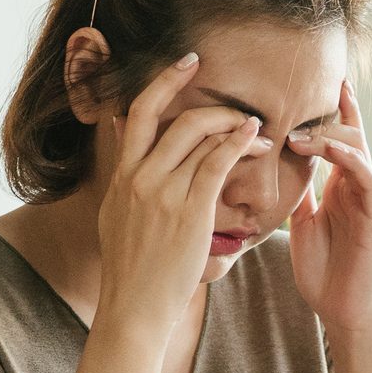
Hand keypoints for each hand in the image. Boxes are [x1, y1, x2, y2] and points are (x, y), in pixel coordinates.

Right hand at [94, 53, 268, 336]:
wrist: (133, 309)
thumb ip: (123, 176)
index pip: (139, 112)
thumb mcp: (114, 215)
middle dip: (209, 100)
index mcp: (121, 176)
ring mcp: (162, 192)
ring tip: (257, 132)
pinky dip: (238, 143)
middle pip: (173, 116)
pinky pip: (217, 161)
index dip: (163, 81)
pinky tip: (255, 139)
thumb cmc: (132, 269)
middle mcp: (138, 177)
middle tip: (236, 101)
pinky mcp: (189, 210)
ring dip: (234, 126)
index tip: (186, 63)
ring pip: (200, 135)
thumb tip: (121, 137)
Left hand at [287, 77, 371, 337]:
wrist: (341, 313)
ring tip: (300, 133)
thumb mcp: (301, 225)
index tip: (328, 80)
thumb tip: (279, 165)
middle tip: (307, 100)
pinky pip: (368, 179)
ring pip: (360, 152)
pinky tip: (330, 150)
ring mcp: (371, 202)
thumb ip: (298, 194)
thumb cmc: (323, 273)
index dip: (338, 110)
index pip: (341, 140)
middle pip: (353, 136)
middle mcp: (359, 189)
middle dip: (335, 114)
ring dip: (332, 137)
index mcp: (341, 189)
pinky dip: (350, 160)